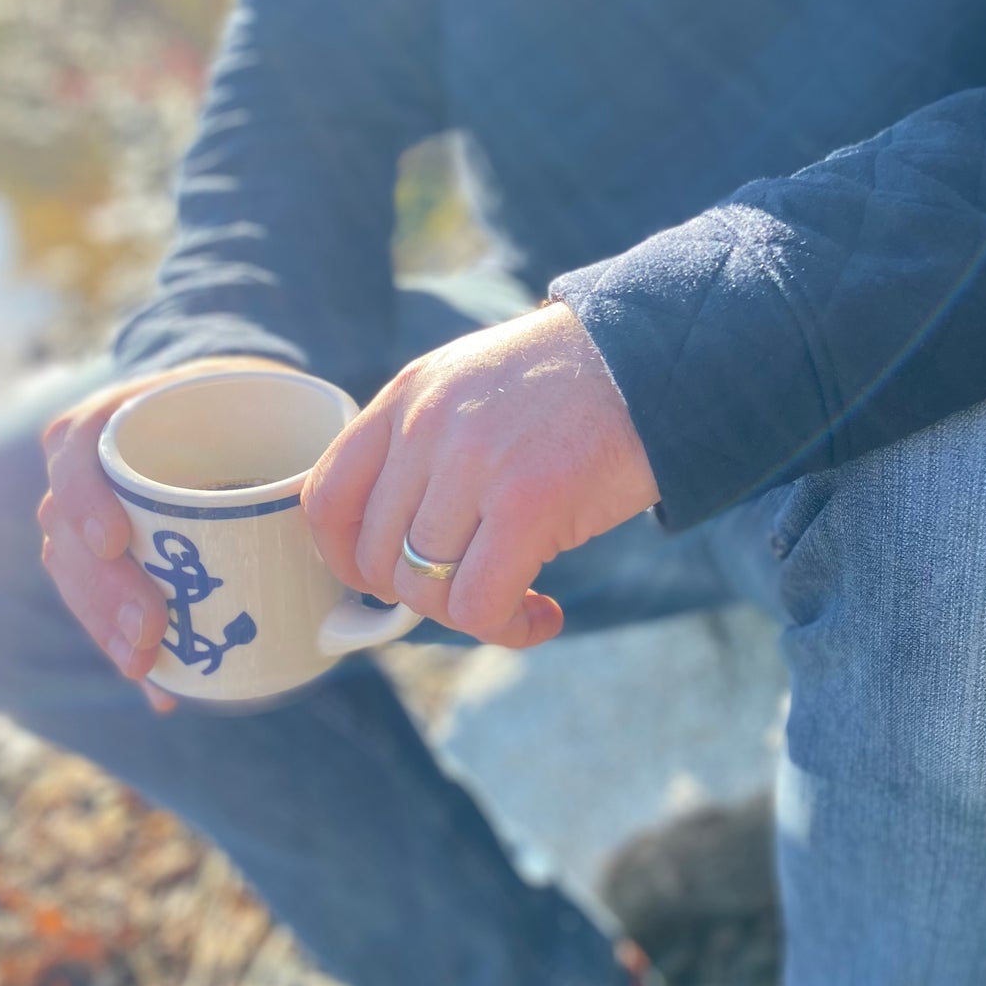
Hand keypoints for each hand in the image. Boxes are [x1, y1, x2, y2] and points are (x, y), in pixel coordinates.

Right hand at [37, 356, 301, 712]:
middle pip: (67, 529)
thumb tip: (355, 522)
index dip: (85, 497)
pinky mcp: (107, 554)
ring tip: (145, 663)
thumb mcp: (274, 401)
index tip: (118, 541)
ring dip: (105, 624)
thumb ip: (307, 444)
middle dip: (105, 589)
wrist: (236, 407)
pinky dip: (127, 643)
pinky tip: (161, 687)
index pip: (75, 450)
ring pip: (74, 572)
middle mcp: (90, 464)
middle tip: (149, 630)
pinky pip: (97, 601)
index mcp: (122, 416)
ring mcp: (89, 510)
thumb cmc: (255, 404)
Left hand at [302, 303, 658, 650]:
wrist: (658, 357)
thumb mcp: (474, 386)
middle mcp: (427, 426)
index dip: (344, 559)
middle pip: (378, 557)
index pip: (327, 497)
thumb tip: (398, 551)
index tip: (385, 580)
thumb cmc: (574, 385)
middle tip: (476, 591)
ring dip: (469, 616)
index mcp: (407, 395)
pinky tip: (542, 615)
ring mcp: (474, 462)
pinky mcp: (528, 501)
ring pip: (425, 588)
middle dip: (423, 596)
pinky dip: (506, 629)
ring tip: (516, 604)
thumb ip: (426, 446)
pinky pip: (480, 604)